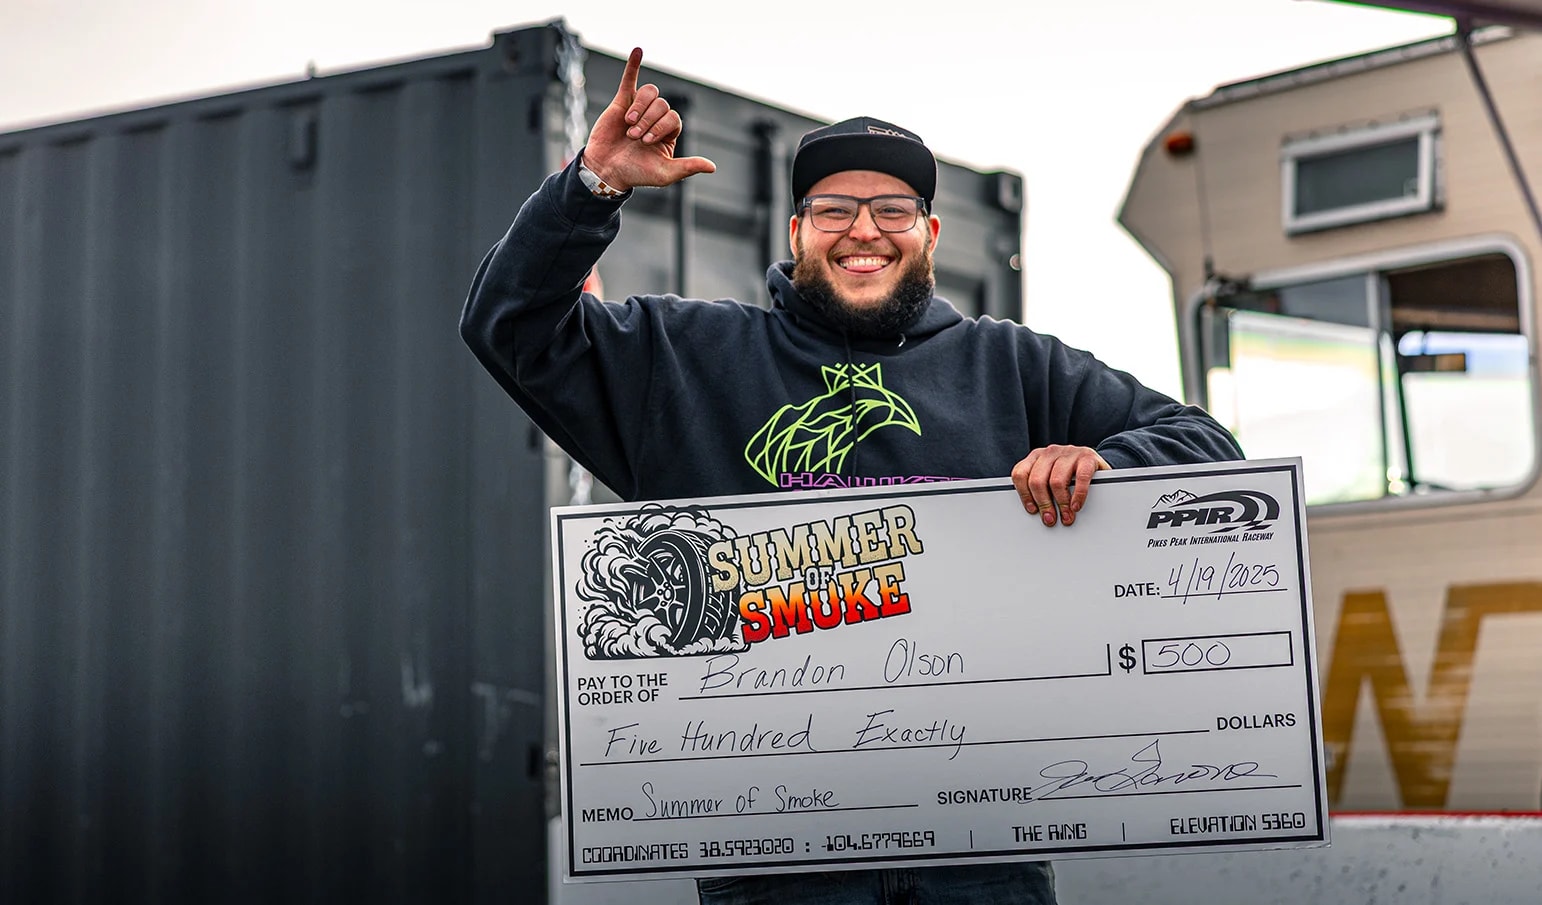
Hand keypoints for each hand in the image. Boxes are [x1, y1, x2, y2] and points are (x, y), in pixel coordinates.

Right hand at [582, 48, 716, 190]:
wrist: (606, 170)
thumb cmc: (636, 173)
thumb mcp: (665, 174)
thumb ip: (688, 167)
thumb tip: (712, 167)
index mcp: (668, 133)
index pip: (674, 118)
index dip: (661, 126)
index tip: (647, 142)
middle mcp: (656, 118)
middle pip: (662, 105)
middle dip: (648, 121)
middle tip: (635, 138)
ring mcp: (639, 109)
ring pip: (650, 93)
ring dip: (640, 108)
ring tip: (629, 124)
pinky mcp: (622, 102)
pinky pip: (630, 79)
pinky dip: (634, 65)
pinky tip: (638, 51)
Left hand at [1011, 445, 1110, 526]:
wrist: (1095, 463)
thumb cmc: (1070, 473)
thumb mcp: (1050, 476)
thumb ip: (1040, 488)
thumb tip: (1037, 512)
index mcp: (1037, 456)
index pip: (1020, 474)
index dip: (1024, 495)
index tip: (1032, 510)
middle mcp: (1050, 452)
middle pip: (1037, 480)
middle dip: (1043, 504)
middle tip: (1050, 518)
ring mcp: (1069, 452)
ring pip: (1056, 481)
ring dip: (1061, 503)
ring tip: (1066, 516)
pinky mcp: (1087, 457)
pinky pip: (1081, 478)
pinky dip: (1078, 495)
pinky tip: (1076, 505)